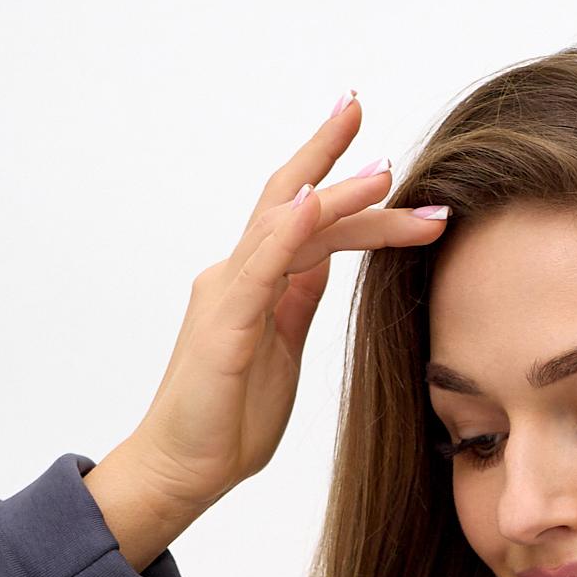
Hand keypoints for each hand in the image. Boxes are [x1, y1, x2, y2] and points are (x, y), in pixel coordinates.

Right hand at [87, 93, 450, 559]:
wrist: (183, 471)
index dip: (349, 193)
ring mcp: (228, 295)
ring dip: (335, 192)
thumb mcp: (281, 351)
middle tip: (361, 106)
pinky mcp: (225, 325)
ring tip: (382, 170)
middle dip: (329, 153)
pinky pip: (260, 267)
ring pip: (284, 225)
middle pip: (292, 201)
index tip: (393, 171)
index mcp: (256, 283)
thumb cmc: (227, 422)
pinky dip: (289, 230)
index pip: (308, 222)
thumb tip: (321, 261)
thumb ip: (296, 301)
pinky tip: (316, 202)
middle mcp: (237, 275)